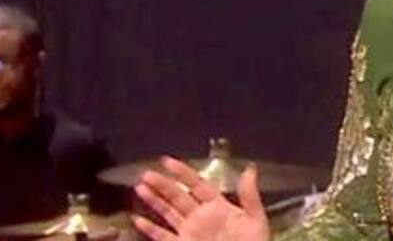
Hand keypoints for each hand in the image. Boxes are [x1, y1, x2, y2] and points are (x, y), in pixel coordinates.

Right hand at [132, 156, 268, 240]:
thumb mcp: (255, 220)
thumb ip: (249, 196)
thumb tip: (249, 168)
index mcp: (218, 207)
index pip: (198, 185)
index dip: (183, 173)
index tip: (167, 161)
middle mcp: (200, 217)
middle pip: (178, 196)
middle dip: (162, 184)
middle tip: (146, 173)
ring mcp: (189, 233)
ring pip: (168, 213)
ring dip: (154, 201)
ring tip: (139, 188)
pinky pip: (163, 237)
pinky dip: (150, 229)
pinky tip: (137, 220)